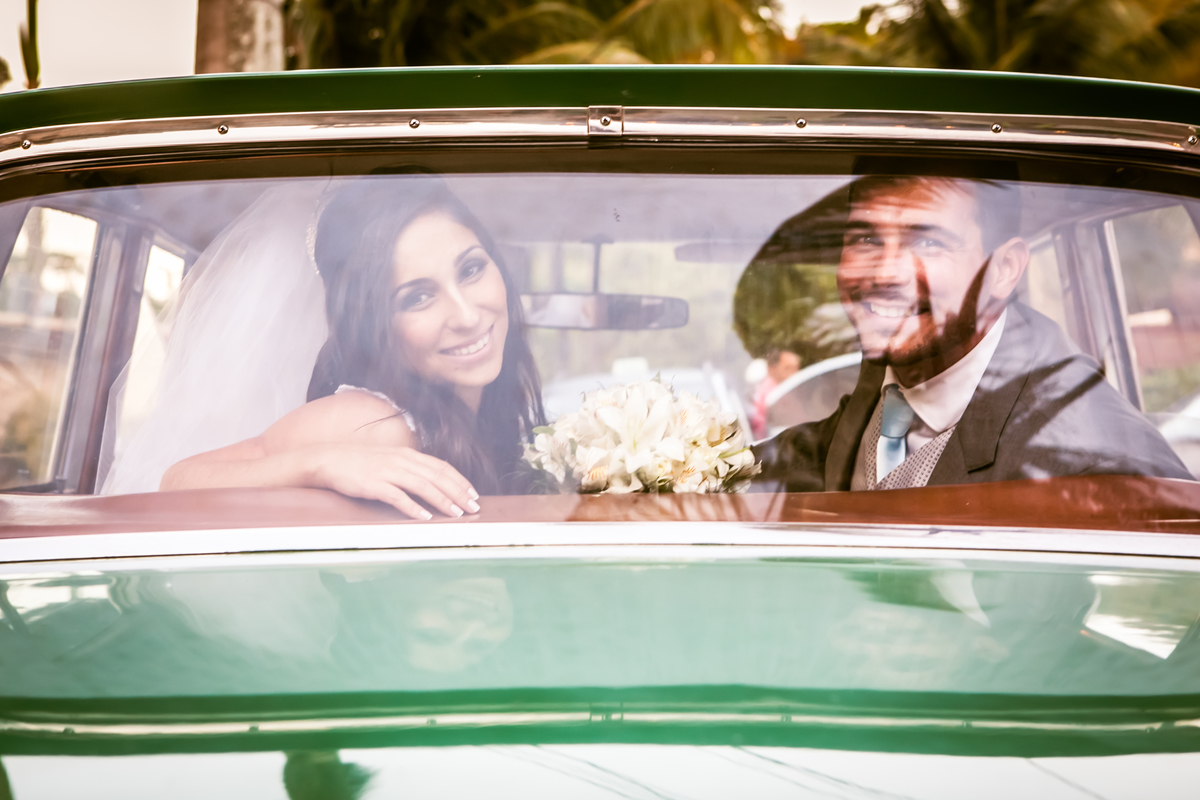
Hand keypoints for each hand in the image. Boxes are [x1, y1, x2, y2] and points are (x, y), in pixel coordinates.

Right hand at [305, 444, 479, 519]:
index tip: (473, 494)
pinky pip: (397, 496)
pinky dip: (413, 507)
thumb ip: (408, 468)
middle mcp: (401, 461)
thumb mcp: (389, 460)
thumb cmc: (359, 462)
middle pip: (437, 476)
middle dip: (458, 493)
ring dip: (442, 500)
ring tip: (456, 513)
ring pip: (422, 485)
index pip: (441, 467)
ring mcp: (387, 471)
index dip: (459, 480)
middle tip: (473, 507)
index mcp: (407, 454)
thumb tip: (429, 482)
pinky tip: (425, 517)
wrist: (328, 459)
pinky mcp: (373, 484)